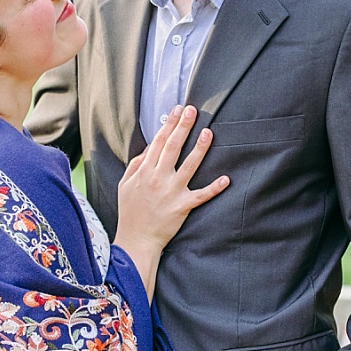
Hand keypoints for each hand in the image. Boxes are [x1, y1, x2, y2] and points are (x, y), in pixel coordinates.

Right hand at [114, 105, 228, 296]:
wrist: (136, 239)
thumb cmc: (130, 211)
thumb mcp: (125, 185)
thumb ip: (136, 165)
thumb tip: (150, 149)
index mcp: (145, 171)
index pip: (158, 142)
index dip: (168, 124)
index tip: (177, 110)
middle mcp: (158, 178)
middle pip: (173, 147)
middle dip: (183, 127)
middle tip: (193, 111)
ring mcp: (172, 192)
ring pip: (189, 165)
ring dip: (200, 148)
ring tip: (208, 132)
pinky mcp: (182, 206)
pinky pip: (201, 195)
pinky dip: (214, 188)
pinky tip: (226, 179)